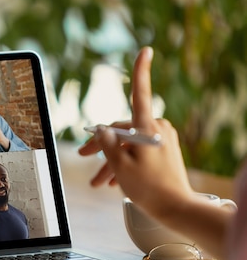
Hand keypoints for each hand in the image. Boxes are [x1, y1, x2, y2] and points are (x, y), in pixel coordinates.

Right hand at [78, 47, 192, 219]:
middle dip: (101, 146)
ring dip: (111, 161)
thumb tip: (101, 129)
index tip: (145, 51)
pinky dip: (124, 163)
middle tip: (81, 157)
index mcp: (147, 129)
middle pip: (121, 130)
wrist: (178, 208)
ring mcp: (162, 140)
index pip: (140, 94)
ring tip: (97, 181)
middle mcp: (157, 129)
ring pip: (127, 144)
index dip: (140, 71)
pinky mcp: (164, 151)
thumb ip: (107, 145)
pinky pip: (138, 151)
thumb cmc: (151, 189)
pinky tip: (112, 180)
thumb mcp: (121, 167)